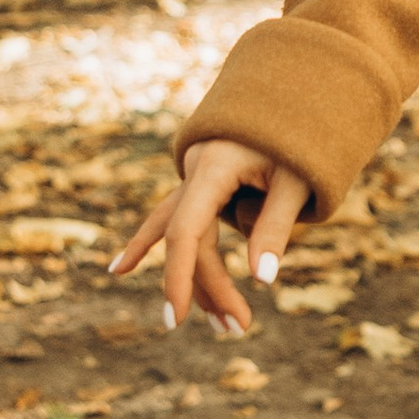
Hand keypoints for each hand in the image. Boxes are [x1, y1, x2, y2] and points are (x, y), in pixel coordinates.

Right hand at [111, 139, 308, 336]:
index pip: (186, 232)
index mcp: (212, 169)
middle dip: (212, 288)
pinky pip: (178, 221)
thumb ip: (275, 227)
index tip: (178, 316)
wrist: (292, 90)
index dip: (179, 276)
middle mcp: (195, 174)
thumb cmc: (299, 135)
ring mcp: (197, 180)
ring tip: (219, 323)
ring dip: (198, 279)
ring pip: (184, 236)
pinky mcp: (205, 186)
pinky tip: (119, 270)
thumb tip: (263, 282)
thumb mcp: (297, 179)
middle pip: (192, 242)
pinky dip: (158, 245)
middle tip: (238, 329)